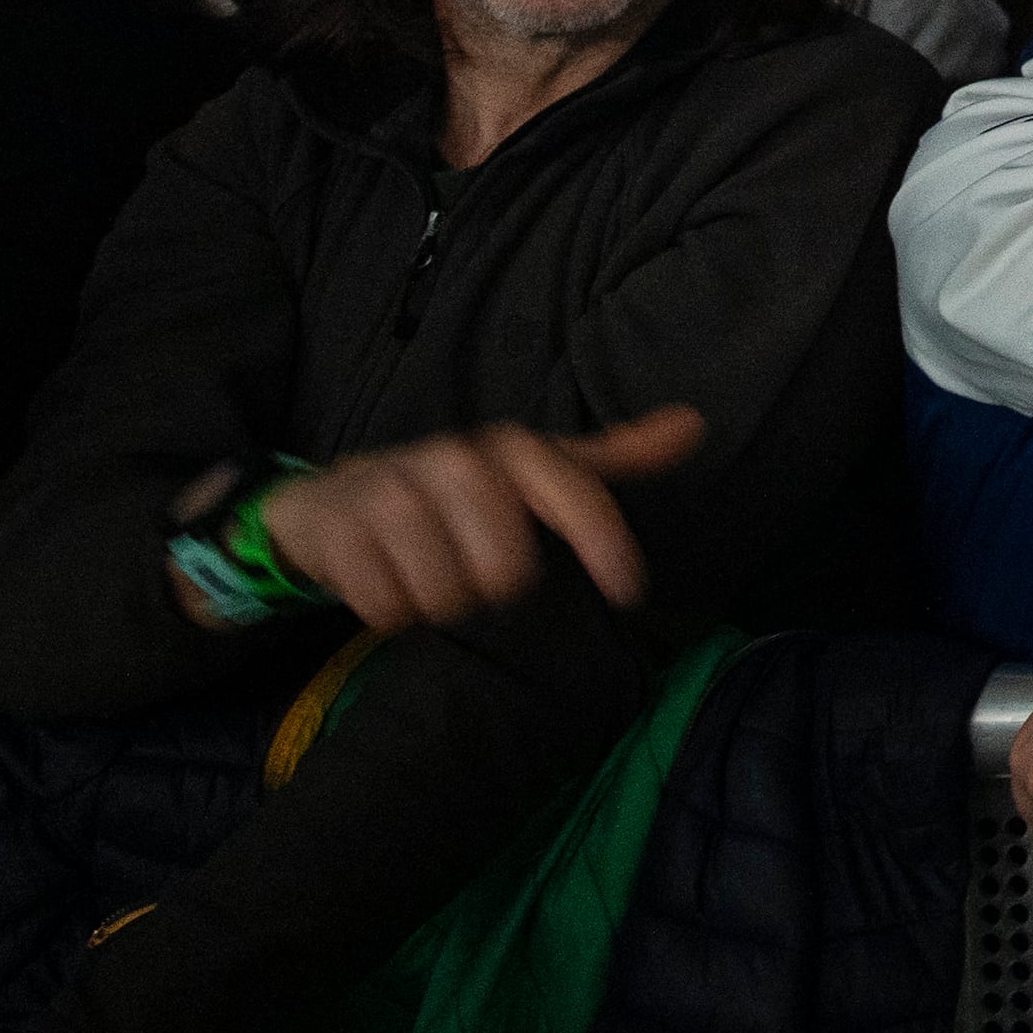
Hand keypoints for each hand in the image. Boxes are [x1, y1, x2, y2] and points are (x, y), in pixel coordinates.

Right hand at [242, 406, 705, 634]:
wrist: (336, 497)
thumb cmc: (454, 495)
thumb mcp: (534, 474)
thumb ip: (612, 458)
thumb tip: (697, 424)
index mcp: (509, 450)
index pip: (571, 489)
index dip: (603, 538)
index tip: (630, 592)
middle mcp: (454, 461)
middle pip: (505, 567)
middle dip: (494, 588)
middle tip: (472, 576)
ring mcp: (390, 489)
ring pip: (444, 590)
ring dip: (440, 601)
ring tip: (427, 579)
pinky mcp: (336, 526)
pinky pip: (383, 602)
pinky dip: (389, 609)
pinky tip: (384, 585)